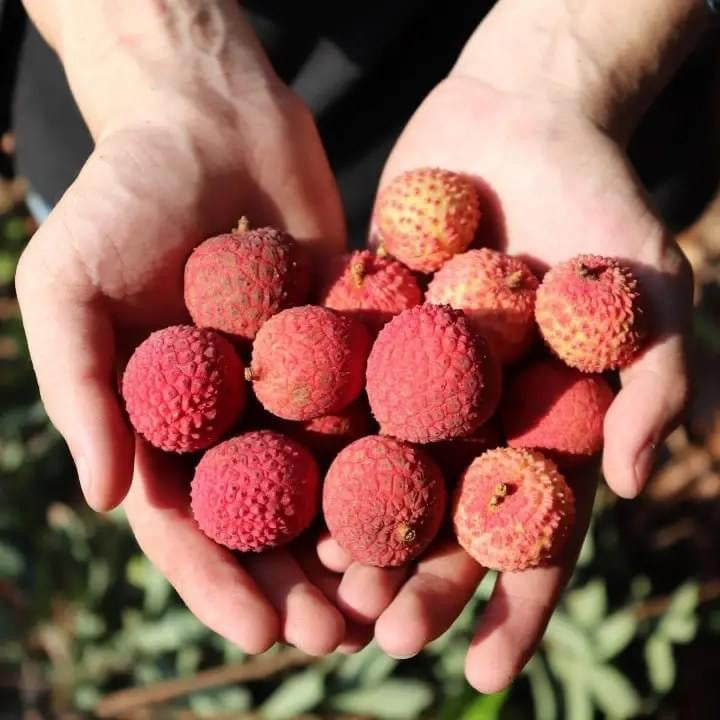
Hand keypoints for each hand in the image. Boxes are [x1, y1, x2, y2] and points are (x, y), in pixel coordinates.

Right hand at [15, 66, 348, 653]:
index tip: (259, 632)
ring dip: (359, 537)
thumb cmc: (123, 194)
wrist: (211, 119)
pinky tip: (434, 499)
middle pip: (269, 517)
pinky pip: (376, 406)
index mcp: (163, 421)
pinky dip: (401, 454)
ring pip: (330, 477)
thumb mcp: (69, 284)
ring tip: (394, 593)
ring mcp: (295, 383)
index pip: (189, 521)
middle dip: (301, 579)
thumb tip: (100, 498)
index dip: (219, 581)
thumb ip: (80, 388)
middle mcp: (234, 415)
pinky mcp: (350, 344)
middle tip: (342, 635)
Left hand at [319, 70, 691, 686]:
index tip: (478, 672)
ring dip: (349, 527)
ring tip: (317, 582)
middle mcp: (473, 414)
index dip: (511, 607)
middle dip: (415, 579)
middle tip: (376, 632)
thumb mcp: (649, 287)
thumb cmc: (602, 199)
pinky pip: (330, 391)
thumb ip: (651, 381)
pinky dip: (305, 437)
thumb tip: (632, 485)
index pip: (531, 536)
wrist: (522, 116)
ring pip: (377, 469)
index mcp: (541, 426)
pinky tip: (273, 479)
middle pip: (443, 517)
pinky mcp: (360, 329)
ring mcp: (412, 376)